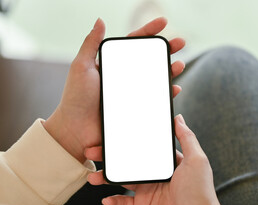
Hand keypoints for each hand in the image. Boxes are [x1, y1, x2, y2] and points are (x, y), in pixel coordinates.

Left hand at [43, 17, 184, 162]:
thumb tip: (99, 20)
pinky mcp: (136, 108)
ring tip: (179, 65)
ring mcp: (132, 92)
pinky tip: (174, 88)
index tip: (164, 23)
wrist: (76, 129)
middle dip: (167, 49)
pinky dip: (167, 93)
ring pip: (156, 77)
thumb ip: (90, 44)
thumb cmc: (75, 98)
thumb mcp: (81, 67)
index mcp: (113, 64)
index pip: (134, 43)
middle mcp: (125, 76)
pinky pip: (155, 98)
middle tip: (181, 42)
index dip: (149, 31)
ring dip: (170, 70)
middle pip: (150, 59)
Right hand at [86, 115, 235, 204]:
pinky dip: (114, 201)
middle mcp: (158, 175)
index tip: (115, 134)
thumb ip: (187, 138)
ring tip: (94, 177)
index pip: (147, 147)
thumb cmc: (200, 192)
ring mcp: (149, 191)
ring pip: (124, 181)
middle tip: (95, 152)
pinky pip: (125, 203)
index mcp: (168, 162)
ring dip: (108, 178)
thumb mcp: (196, 160)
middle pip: (131, 162)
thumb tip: (179, 118)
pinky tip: (106, 198)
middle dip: (112, 157)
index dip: (131, 140)